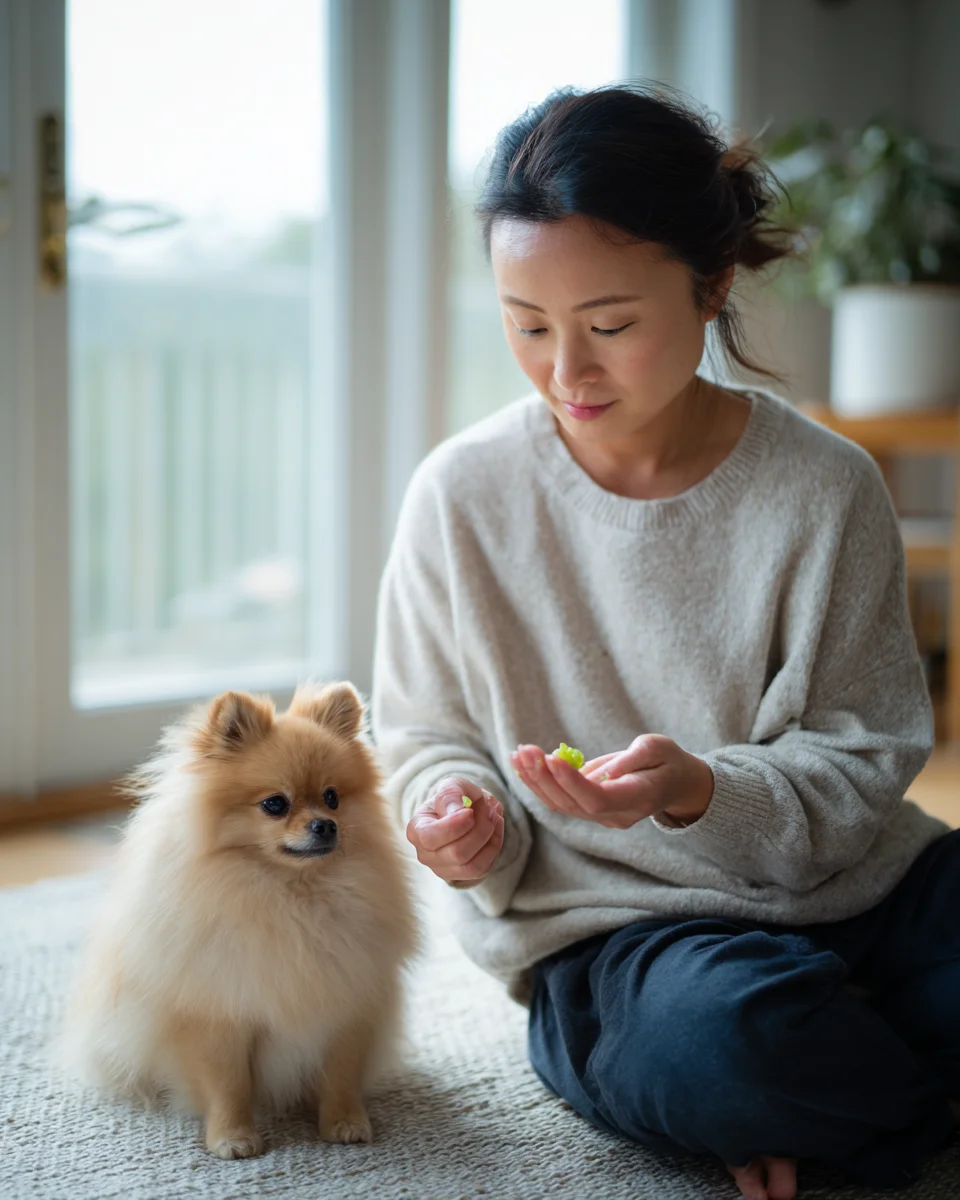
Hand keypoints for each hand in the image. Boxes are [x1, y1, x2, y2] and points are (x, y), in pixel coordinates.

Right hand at [406, 777, 504, 884]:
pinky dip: (494, 848)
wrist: (466, 810)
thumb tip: (455, 812)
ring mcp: (442, 869)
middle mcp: (425, 855)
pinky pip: (483, 869)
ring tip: (494, 817)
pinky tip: (495, 831)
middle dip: (480, 829)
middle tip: (489, 809)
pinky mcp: (461, 876)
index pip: (430, 838)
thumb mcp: (452, 786)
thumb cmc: (455, 798)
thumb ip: (450, 794)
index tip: (470, 811)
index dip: (454, 826)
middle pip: (456, 853)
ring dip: (489, 839)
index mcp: (416, 830)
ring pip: (472, 866)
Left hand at [509, 734, 713, 828]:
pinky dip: (539, 783)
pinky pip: (560, 801)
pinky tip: (522, 764)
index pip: (597, 799)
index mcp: (637, 799)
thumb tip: (605, 772)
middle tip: (525, 750)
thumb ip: (634, 758)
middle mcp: (616, 815)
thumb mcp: (659, 748)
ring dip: (535, 780)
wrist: (674, 783)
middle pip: (573, 804)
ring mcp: (601, 817)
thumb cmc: (667, 760)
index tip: (551, 758)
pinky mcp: (589, 810)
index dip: (572, 782)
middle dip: (545, 777)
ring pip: (561, 805)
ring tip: (518, 754)